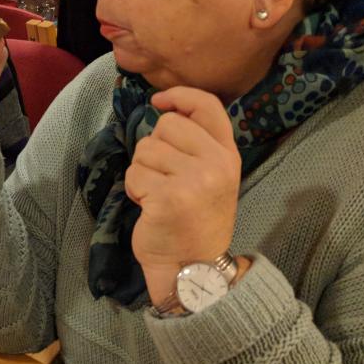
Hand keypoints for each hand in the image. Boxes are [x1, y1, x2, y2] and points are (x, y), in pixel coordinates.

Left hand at [123, 87, 241, 304]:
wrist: (192, 268)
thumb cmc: (195, 219)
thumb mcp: (210, 175)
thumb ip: (196, 142)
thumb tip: (164, 107)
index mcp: (228, 155)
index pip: (207, 106)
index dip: (179, 96)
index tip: (158, 102)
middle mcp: (216, 163)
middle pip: (166, 125)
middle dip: (154, 148)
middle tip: (164, 178)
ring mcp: (195, 180)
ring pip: (145, 150)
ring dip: (143, 172)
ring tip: (159, 196)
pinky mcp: (169, 197)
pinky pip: (134, 175)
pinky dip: (135, 190)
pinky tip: (151, 208)